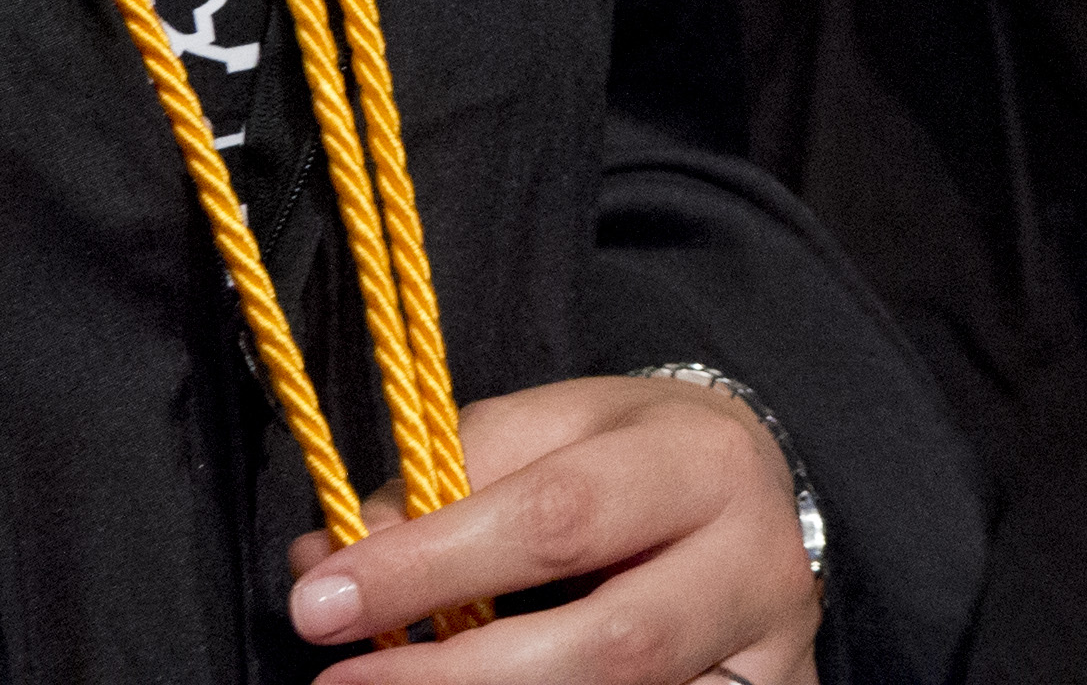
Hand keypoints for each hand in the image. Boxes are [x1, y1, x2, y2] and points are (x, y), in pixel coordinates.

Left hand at [285, 374, 821, 679]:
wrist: (754, 490)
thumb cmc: (635, 457)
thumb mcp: (553, 428)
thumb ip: (446, 477)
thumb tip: (327, 558)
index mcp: (699, 460)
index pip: (557, 518)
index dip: (430, 566)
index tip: (322, 600)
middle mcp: (752, 558)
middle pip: (605, 644)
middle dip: (459, 672)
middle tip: (345, 679)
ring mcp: (765, 648)